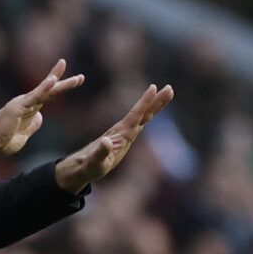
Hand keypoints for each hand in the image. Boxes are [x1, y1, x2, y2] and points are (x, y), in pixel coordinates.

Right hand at [0, 59, 83, 168]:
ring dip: (63, 85)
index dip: (58, 87)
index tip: (73, 80)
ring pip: (46, 91)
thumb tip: (40, 117)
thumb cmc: (1, 142)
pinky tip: (54, 80)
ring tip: (79, 79)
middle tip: (81, 77)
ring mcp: (23, 103)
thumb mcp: (23, 136)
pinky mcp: (18, 106)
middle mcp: (26, 102)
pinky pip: (35, 96)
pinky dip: (44, 87)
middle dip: (65, 82)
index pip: (47, 95)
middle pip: (49, 90)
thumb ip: (32, 126)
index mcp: (28, 109)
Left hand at [55, 84, 173, 192]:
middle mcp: (123, 130)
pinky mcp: (125, 137)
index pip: (135, 115)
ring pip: (143, 116)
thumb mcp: (95, 162)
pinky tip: (154, 109)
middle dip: (156, 101)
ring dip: (155, 105)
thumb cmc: (89, 166)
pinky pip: (140, 122)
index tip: (153, 88)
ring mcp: (125, 133)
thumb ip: (100, 152)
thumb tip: (106, 142)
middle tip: (169, 88)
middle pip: (143, 112)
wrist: (83, 165)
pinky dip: (149, 114)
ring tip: (168, 92)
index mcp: (120, 134)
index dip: (144, 102)